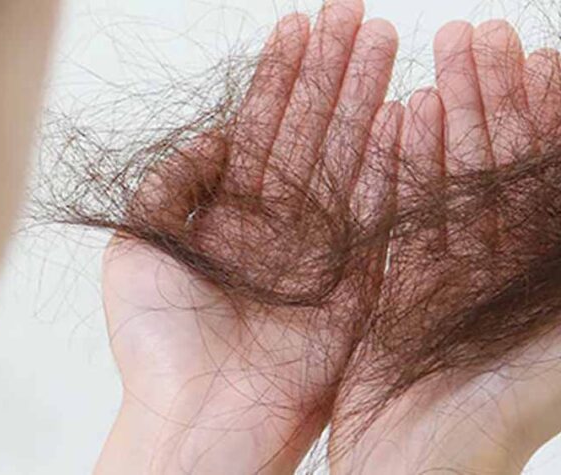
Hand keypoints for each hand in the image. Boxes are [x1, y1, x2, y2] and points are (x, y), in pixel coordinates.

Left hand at [95, 1, 401, 472]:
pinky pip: (372, 203)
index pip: (261, 127)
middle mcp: (276, 221)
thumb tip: (213, 136)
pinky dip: (386, 154)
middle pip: (307, 129)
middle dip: (328, 71)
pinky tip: (401, 107)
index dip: (279, 76)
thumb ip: (173, 182)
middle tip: (352, 13)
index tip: (297, 26)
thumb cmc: (157, 342)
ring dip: (362, 95)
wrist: (198, 418)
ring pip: (342, 153)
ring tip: (379, 39)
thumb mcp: (140, 243)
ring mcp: (317, 244)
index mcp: (228, 213)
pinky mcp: (352, 274)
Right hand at [330, 20, 560, 473]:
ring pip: (441, 177)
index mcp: (535, 272)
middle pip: (490, 161)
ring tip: (431, 62)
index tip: (534, 55)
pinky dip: (394, 163)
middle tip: (470, 34)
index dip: (539, 111)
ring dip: (441, 115)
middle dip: (484, 93)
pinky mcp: (393, 285)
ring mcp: (440, 270)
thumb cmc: (484, 427)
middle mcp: (492, 264)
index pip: (542, 172)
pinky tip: (396, 120)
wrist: (405, 474)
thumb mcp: (552, 358)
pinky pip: (395, 210)